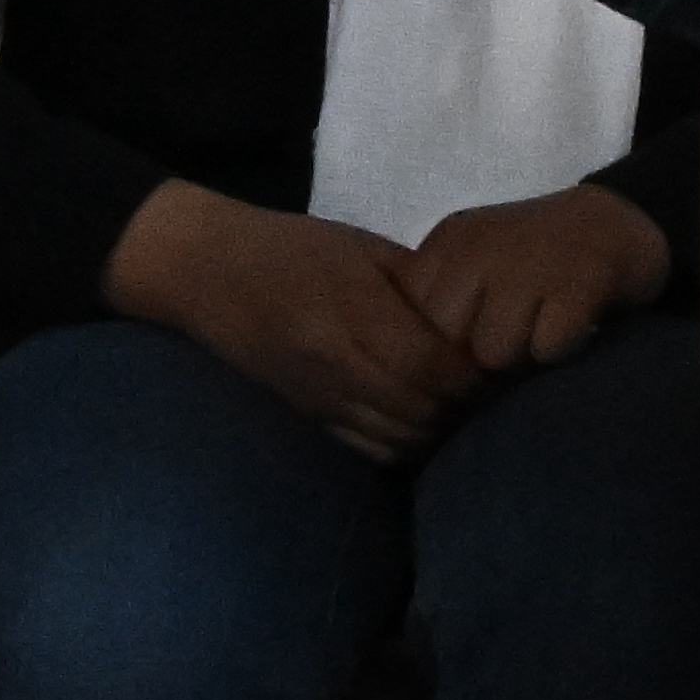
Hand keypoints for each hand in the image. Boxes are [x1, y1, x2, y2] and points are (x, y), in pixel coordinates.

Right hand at [102, 179, 481, 459]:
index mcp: (350, 310)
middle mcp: (332, 361)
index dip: (473, 372)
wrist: (204, 271)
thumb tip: (482, 319)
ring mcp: (316, 395)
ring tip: (459, 406)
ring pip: (399, 437)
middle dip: (464, 404)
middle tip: (489, 388)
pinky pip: (367, 450)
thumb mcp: (363, 248)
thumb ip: (421, 284)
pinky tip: (421, 422)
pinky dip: (404, 445)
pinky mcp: (305, 416)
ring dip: (439, 429)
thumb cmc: (294, 249)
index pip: (431, 364)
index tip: (496, 359)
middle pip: (421, 408)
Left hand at [396, 185, 672, 375]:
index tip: (473, 339)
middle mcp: (481, 248)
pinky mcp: (580, 282)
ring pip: (494, 353)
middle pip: (449, 341)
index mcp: (448, 244)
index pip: (413, 319)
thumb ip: (444, 298)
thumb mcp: (476, 262)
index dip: (441, 344)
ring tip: (542, 337)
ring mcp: (530, 262)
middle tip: (511, 345)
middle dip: (476, 358)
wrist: (620, 222)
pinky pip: (547, 348)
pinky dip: (561, 351)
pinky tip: (574, 332)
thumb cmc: (538, 256)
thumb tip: (417, 366)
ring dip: (520, 359)